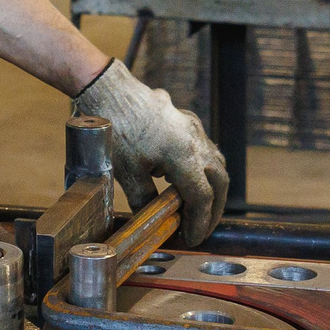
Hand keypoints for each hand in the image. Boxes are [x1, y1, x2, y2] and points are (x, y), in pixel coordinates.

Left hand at [72, 61, 227, 246]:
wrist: (110, 91)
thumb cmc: (116, 130)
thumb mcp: (126, 172)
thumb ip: (144, 199)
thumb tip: (153, 220)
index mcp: (184, 157)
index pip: (202, 198)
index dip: (200, 222)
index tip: (192, 239)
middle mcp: (196, 142)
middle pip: (219, 182)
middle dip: (214, 209)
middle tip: (201, 228)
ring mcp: (194, 129)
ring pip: (217, 164)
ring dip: (212, 188)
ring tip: (197, 208)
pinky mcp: (187, 121)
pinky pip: (206, 149)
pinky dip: (203, 169)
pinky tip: (184, 178)